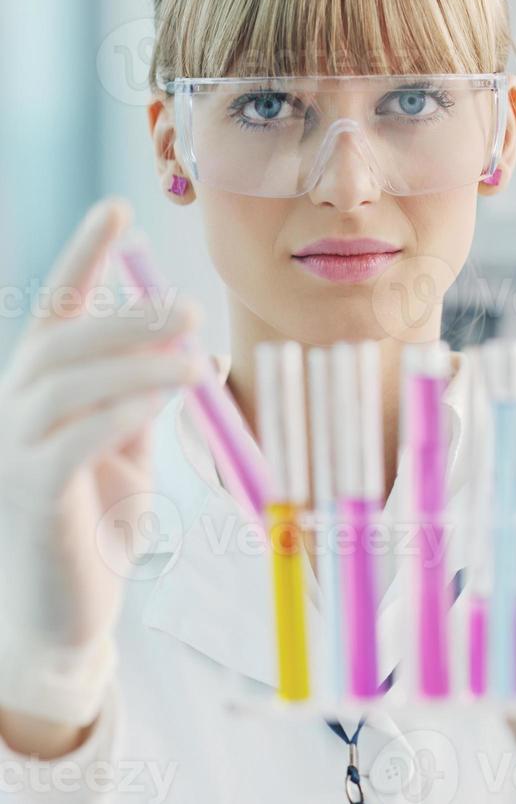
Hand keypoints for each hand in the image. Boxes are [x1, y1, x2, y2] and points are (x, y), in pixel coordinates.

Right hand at [0, 197, 203, 729]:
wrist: (68, 608)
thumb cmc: (100, 517)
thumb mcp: (128, 442)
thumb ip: (142, 391)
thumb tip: (181, 339)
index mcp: (43, 388)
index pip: (58, 307)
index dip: (85, 256)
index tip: (118, 208)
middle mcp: (17, 409)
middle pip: (63, 339)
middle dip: (128, 316)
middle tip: (190, 307)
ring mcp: (17, 453)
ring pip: (70, 385)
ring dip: (137, 364)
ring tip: (196, 361)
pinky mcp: (34, 498)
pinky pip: (74, 443)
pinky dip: (120, 413)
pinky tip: (162, 399)